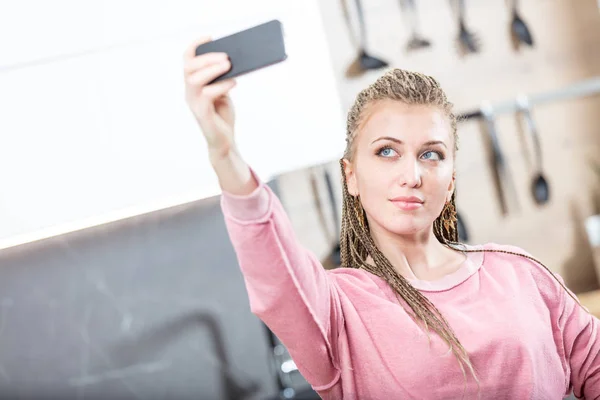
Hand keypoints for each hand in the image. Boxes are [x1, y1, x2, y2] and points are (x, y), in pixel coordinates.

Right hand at [183, 37, 236, 159]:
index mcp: (193, 84)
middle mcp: (189, 92)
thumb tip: (231, 60)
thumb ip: (222, 77)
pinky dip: (221, 86)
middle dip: (207, 58)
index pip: (187, 61)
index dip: (196, 46)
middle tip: (226, 56)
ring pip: (194, 80)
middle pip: (189, 68)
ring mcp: (194, 103)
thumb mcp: (222, 91)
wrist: (224, 141)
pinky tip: (233, 82)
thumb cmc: (222, 115)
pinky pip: (207, 95)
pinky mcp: (202, 114)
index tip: (210, 37)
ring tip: (229, 65)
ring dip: (212, 70)